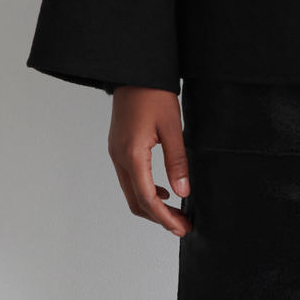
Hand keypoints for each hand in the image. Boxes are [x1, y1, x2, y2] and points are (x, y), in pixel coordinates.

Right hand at [108, 86, 190, 235]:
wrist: (133, 72)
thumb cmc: (153, 94)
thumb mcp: (173, 127)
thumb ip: (177, 161)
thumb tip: (183, 192)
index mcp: (132, 155)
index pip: (147, 198)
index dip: (165, 218)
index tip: (182, 228)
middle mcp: (119, 158)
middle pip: (136, 202)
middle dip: (159, 218)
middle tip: (182, 225)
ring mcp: (116, 154)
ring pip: (131, 193)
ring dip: (152, 206)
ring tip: (176, 212)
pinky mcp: (119, 149)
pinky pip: (130, 179)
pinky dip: (145, 191)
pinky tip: (164, 190)